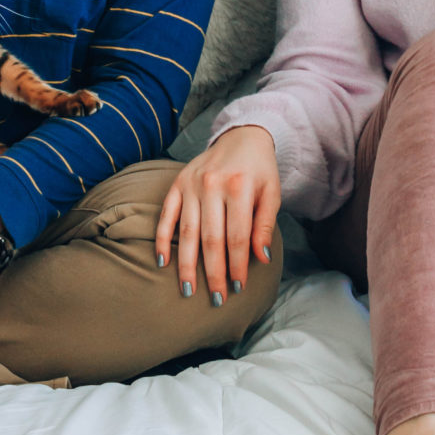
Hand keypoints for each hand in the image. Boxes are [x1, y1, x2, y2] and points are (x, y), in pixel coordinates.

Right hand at [155, 125, 279, 302]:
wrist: (242, 135)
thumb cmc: (260, 169)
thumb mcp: (272, 192)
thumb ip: (265, 225)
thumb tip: (260, 259)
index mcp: (238, 187)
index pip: (237, 237)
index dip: (237, 265)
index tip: (238, 288)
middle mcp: (212, 185)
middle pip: (211, 239)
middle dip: (214, 272)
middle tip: (216, 299)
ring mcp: (191, 184)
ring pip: (188, 232)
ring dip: (187, 264)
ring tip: (188, 289)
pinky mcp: (177, 183)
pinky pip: (167, 215)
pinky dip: (163, 239)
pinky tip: (163, 262)